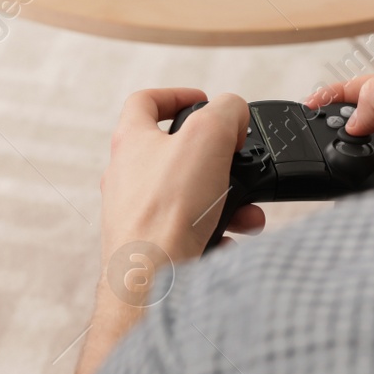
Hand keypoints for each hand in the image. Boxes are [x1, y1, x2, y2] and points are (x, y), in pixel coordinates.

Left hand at [100, 89, 264, 266]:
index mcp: (131, 142)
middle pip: (177, 155)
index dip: (176, 95)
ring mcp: (136, 212)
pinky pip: (189, 231)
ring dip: (225, 201)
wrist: (151, 278)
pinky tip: (227, 239)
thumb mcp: (207, 138)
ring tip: (246, 215)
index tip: (203, 102)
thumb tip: (234, 113)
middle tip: (239, 167)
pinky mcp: (150, 244)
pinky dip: (215, 232)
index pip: (145, 102)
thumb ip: (226, 113)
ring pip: (188, 196)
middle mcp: (128, 177)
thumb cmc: (166, 211)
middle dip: (218, 161)